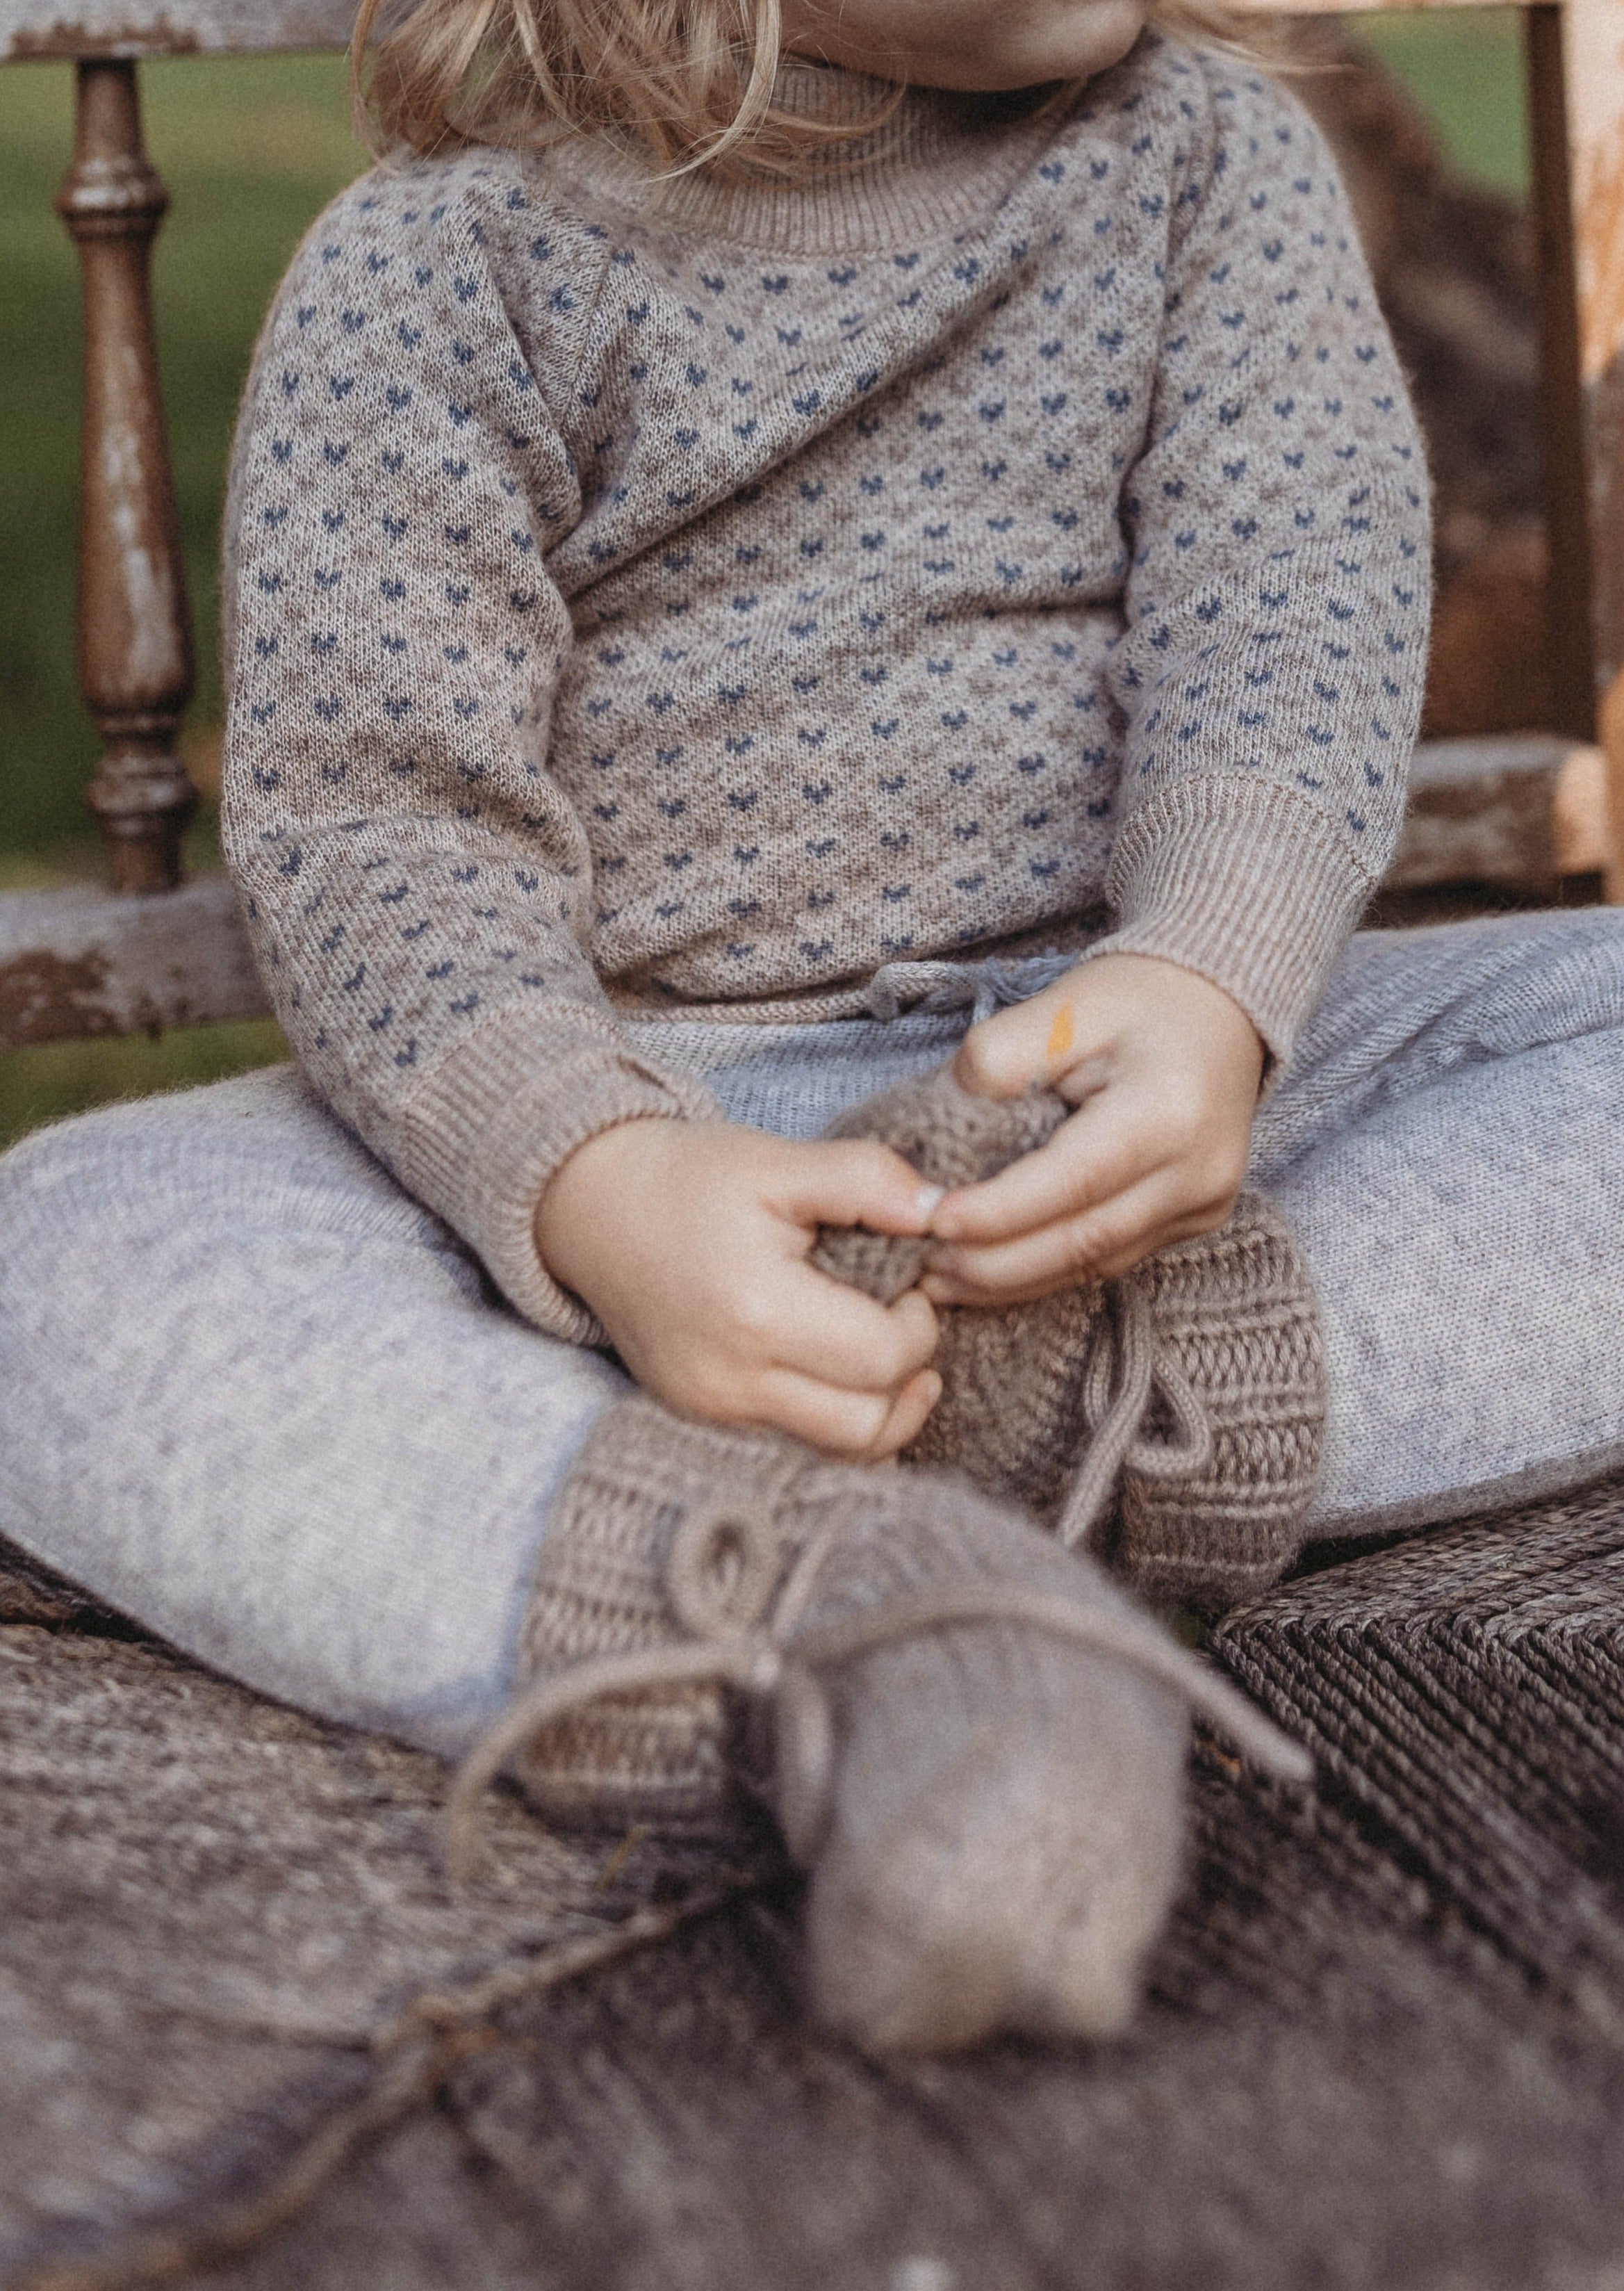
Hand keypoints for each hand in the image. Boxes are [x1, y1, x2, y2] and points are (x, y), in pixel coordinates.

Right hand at [536, 1118, 944, 1459]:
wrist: (592, 1207)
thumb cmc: (688, 1179)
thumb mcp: (777, 1160)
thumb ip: (866, 1179)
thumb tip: (941, 1212)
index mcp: (756, 1312)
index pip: (883, 1357)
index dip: (919, 1324)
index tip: (909, 1285)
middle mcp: (729, 1382)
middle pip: (868, 1423)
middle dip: (906, 1375)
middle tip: (899, 1320)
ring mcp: (709, 1414)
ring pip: (837, 1457)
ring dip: (880, 1413)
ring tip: (881, 1356)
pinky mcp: (700, 1425)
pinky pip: (796, 1456)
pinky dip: (836, 1431)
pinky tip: (845, 1385)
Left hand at [923, 954, 1264, 1306]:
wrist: (1221, 1008)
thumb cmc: (1138, 1000)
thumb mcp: (1062, 1008)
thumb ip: (997, 1060)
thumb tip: (945, 1131)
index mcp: (1169, 1111)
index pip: (1073, 1180)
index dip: (999, 1210)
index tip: (931, 1221)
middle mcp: (1198, 1172)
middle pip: (1082, 1242)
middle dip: (992, 1264)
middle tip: (919, 1265)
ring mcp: (1202, 1206)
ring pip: (1092, 1265)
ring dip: (1010, 1281)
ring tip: (938, 1280)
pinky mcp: (1192, 1222)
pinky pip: (1108, 1261)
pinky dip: (1044, 1272)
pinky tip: (989, 1271)